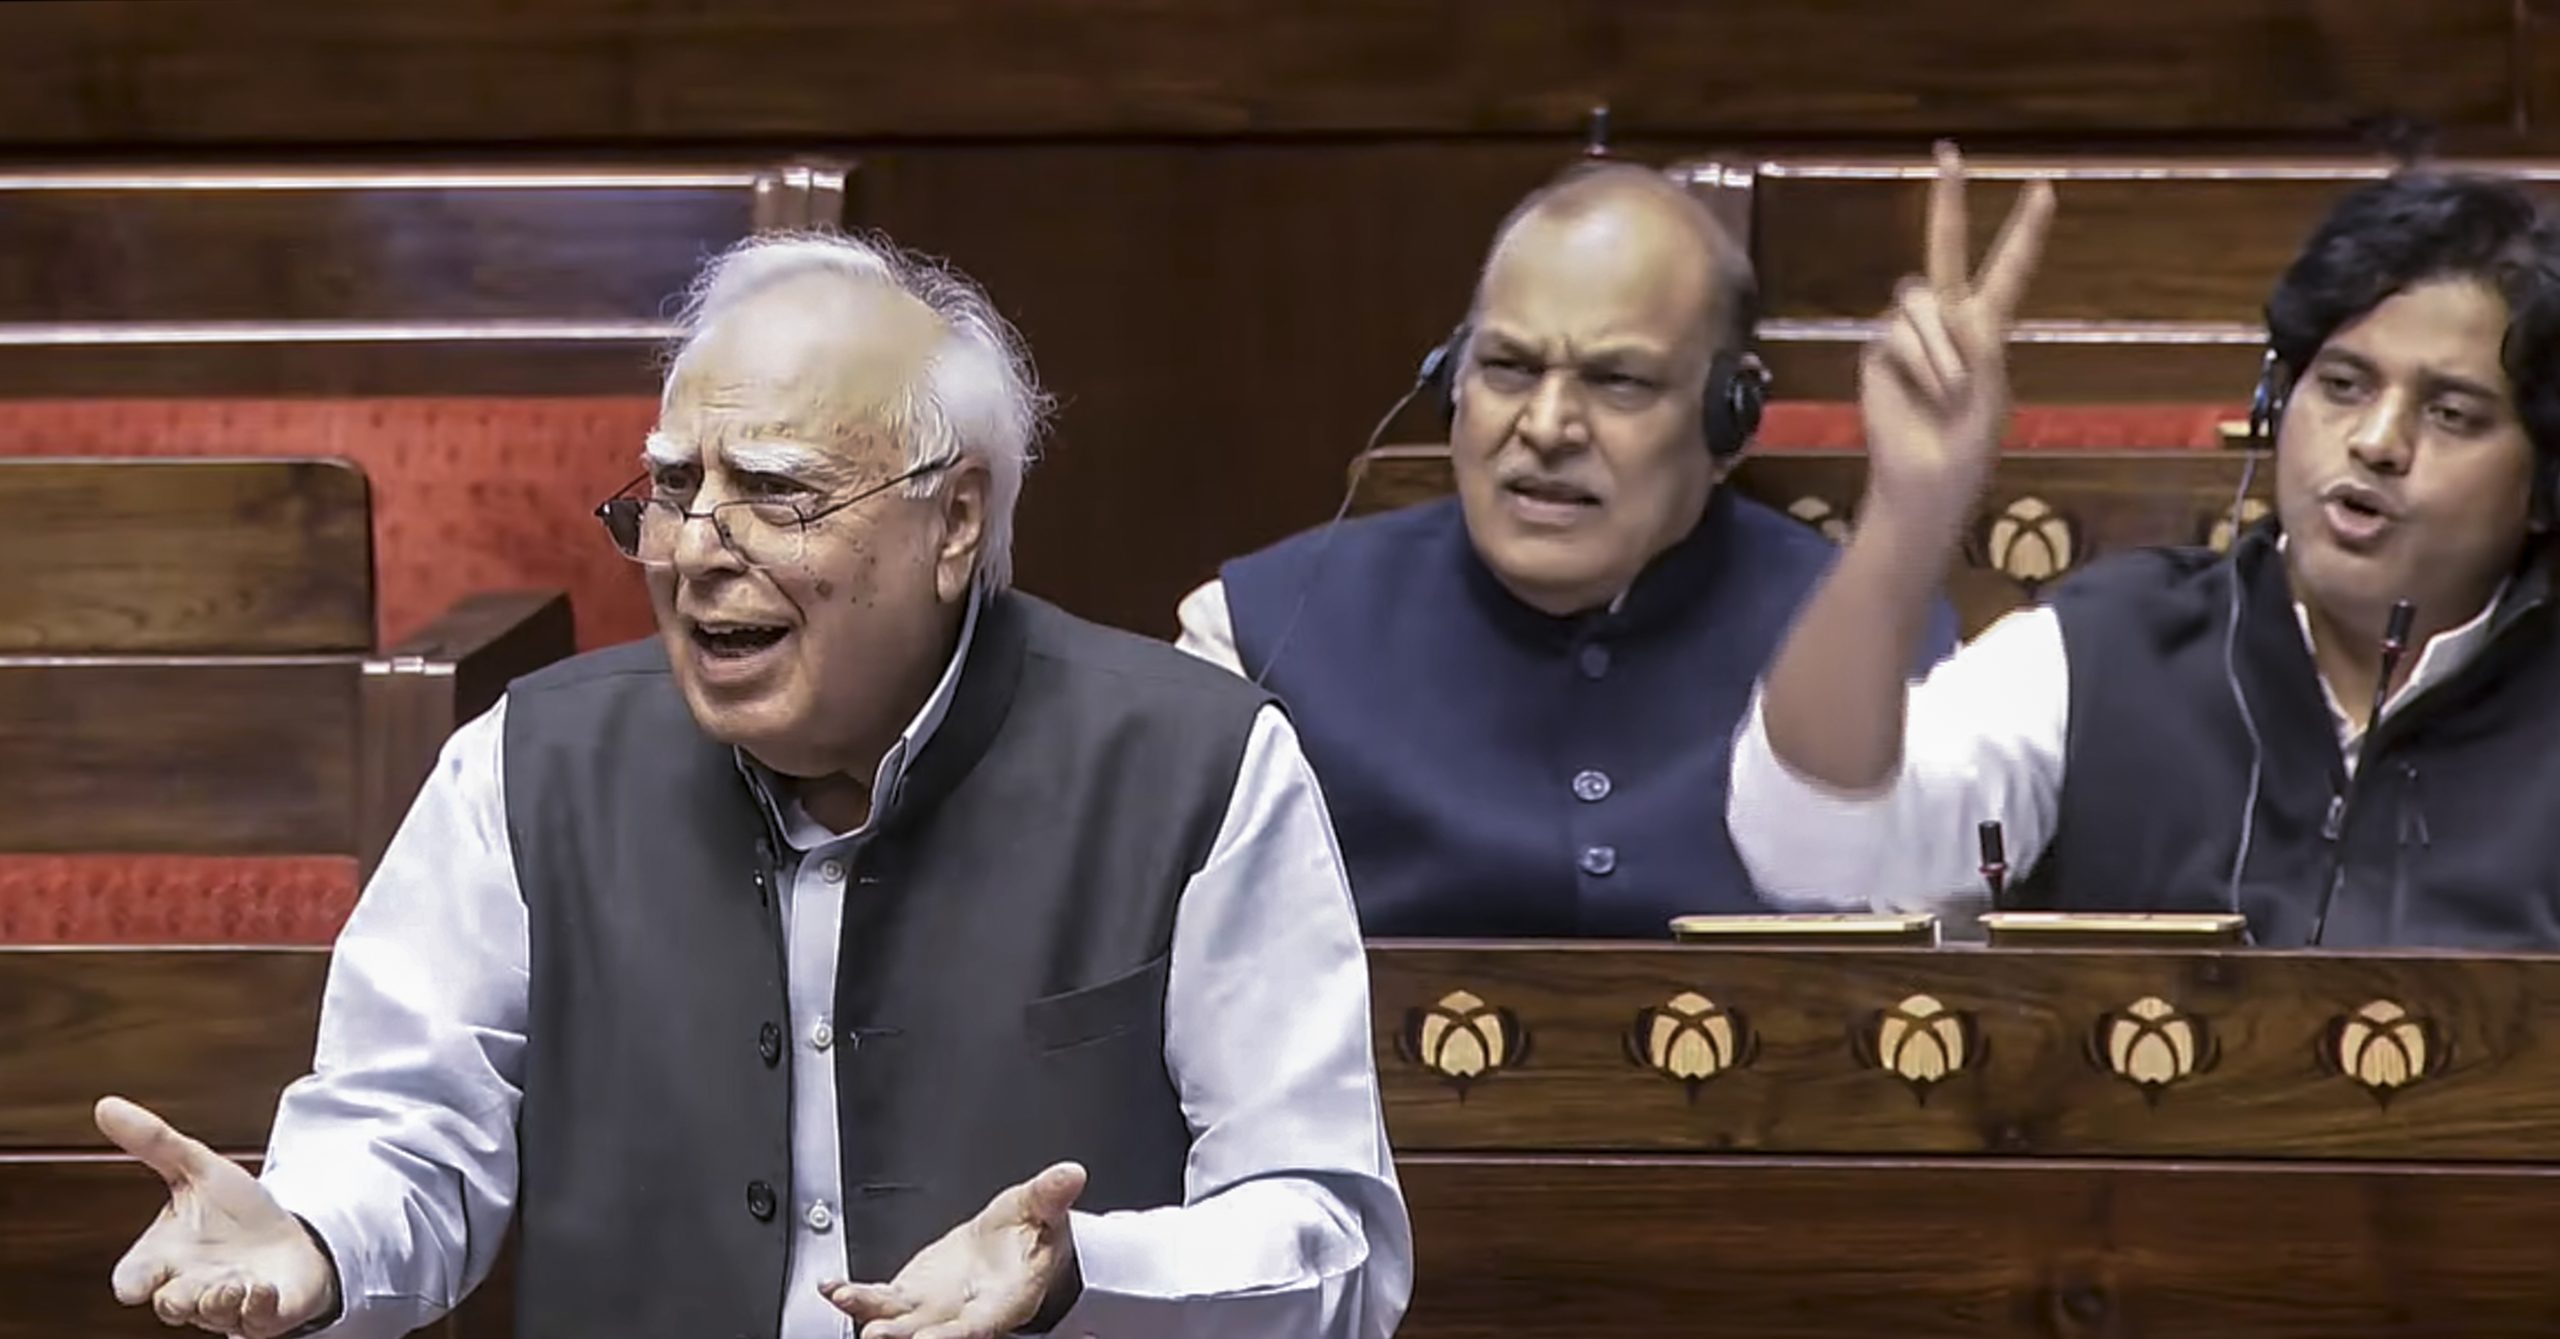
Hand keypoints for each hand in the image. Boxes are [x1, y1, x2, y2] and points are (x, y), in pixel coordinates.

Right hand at [96, 1096, 337, 1338]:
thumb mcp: (199, 1169)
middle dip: (179, 1297)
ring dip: (221, 1299)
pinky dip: (258, 1306)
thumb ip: (154, 1142)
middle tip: (201, 1278)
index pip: (132, 1281)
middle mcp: (193, 1287)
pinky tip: (263, 1287)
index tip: (141, 1280)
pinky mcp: (265, 1314)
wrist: (292, 1237)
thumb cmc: (236, 1211)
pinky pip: (256, 1321)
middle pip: (170, 1307)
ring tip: (234, 1280)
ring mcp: (229, 1306)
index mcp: (167, 1258)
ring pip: (212, 1316)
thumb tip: (106, 1104)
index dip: (134, 1282)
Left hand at [822, 1162, 1086, 1338]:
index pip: (980, 1324)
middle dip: (905, 1336)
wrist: (1012, 1251)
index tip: (934, 1336)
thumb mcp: (1044, 1210)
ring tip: (845, 1299)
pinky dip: (855, 1297)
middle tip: (876, 1335)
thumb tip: (1069, 1175)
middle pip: (934, 1331)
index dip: (957, 1332)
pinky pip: (880, 1302)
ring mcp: (933, 1310)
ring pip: (901, 1320)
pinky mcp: (910, 1299)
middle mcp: (966, 1315)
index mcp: (1005, 1300)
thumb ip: (1051, 1196)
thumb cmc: (1031, 1237)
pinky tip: (832, 1287)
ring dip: (870, 1316)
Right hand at [1858, 141, 2056, 531]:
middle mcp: (1946, 318)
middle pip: (1944, 246)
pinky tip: (1925, 391)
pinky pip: (1897, 333)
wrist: (1928, 478)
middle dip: (1948, 199)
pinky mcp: (1877, 349)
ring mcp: (1908, 332)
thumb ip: (1975, 339)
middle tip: (1950, 151)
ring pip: (1920, 302)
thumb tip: (1937, 306)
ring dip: (1940, 348)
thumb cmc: (1969, 442)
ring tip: (1950, 389)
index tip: (2043, 188)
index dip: (2024, 230)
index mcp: (1987, 326)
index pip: (2008, 268)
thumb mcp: (1991, 387)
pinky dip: (1919, 361)